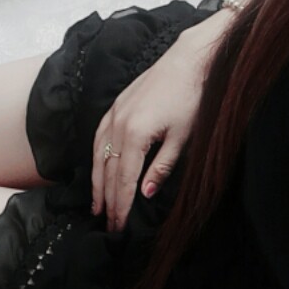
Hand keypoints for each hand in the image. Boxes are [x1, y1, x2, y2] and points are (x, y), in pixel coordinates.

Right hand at [91, 18, 227, 231]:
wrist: (190, 60)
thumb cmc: (192, 98)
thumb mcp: (183, 137)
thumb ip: (162, 167)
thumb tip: (146, 194)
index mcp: (134, 135)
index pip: (122, 180)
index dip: (120, 206)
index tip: (118, 228)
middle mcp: (118, 124)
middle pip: (107, 170)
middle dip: (106, 200)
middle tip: (107, 225)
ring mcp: (115, 112)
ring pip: (98, 154)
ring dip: (96, 181)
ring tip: (97, 205)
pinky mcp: (118, 103)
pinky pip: (99, 135)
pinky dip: (96, 155)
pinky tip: (98, 166)